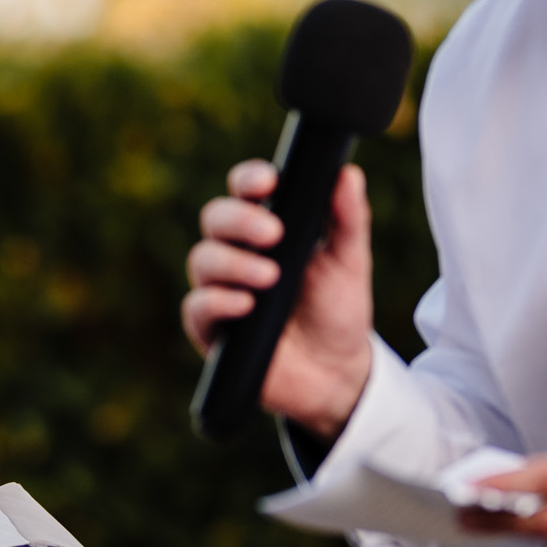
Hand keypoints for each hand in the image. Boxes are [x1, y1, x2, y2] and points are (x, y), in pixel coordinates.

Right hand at [181, 160, 375, 436]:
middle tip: (275, 235)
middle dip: (240, 221)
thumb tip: (348, 174)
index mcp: (267, 228)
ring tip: (269, 278)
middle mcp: (237, 252)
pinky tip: (245, 305)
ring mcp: (220, 289)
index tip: (269, 182)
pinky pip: (196, 307)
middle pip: (215, 218)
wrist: (335, 372)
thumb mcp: (350, 262)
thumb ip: (348, 219)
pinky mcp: (211, 328)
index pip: (245, 191)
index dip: (249, 180)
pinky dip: (218, 302)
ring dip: (233, 264)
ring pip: (202, 259)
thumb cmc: (338, 310)